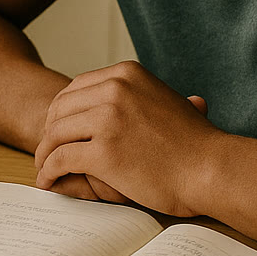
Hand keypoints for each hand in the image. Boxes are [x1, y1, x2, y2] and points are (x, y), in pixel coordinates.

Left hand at [33, 60, 219, 217]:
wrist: (212, 169)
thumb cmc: (195, 145)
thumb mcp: (170, 102)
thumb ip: (149, 97)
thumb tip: (180, 98)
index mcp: (126, 74)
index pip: (75, 88)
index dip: (61, 111)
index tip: (57, 130)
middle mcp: (114, 89)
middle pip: (61, 108)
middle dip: (49, 132)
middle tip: (45, 152)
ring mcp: (107, 118)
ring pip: (55, 133)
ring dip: (44, 153)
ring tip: (44, 169)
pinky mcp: (103, 151)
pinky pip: (61, 158)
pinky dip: (49, 171)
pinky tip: (48, 181)